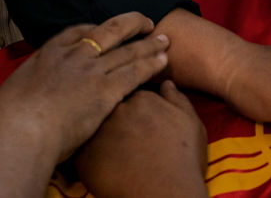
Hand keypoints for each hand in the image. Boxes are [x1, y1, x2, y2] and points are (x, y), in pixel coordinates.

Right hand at [0, 14, 168, 162]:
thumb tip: (36, 94)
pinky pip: (134, 73)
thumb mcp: (18, 87)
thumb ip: (35, 84)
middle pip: (111, 30)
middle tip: (149, 22)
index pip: (79, 30)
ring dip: (149, 45)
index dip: (99, 28)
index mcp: (51, 52)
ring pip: (128, 51)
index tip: (109, 29)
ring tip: (165, 41)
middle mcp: (75, 55)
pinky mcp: (106, 91)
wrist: (19, 129)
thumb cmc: (10, 117)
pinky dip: (150, 65)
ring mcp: (92, 70)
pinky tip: (162, 62)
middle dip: (133, 23)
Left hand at [75, 81, 207, 197]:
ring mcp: (99, 131)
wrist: (167, 192)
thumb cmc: (184, 159)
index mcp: (142, 98)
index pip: (128, 90)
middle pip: (108, 105)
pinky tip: (99, 164)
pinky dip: (87, 154)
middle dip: (112, 115)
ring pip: (92, 125)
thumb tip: (166, 83)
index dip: (132, 105)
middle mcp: (117, 109)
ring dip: (97, 132)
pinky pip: (80, 149)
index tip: (137, 118)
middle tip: (124, 135)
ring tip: (111, 150)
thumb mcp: (190, 123)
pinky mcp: (85, 156)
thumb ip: (177, 99)